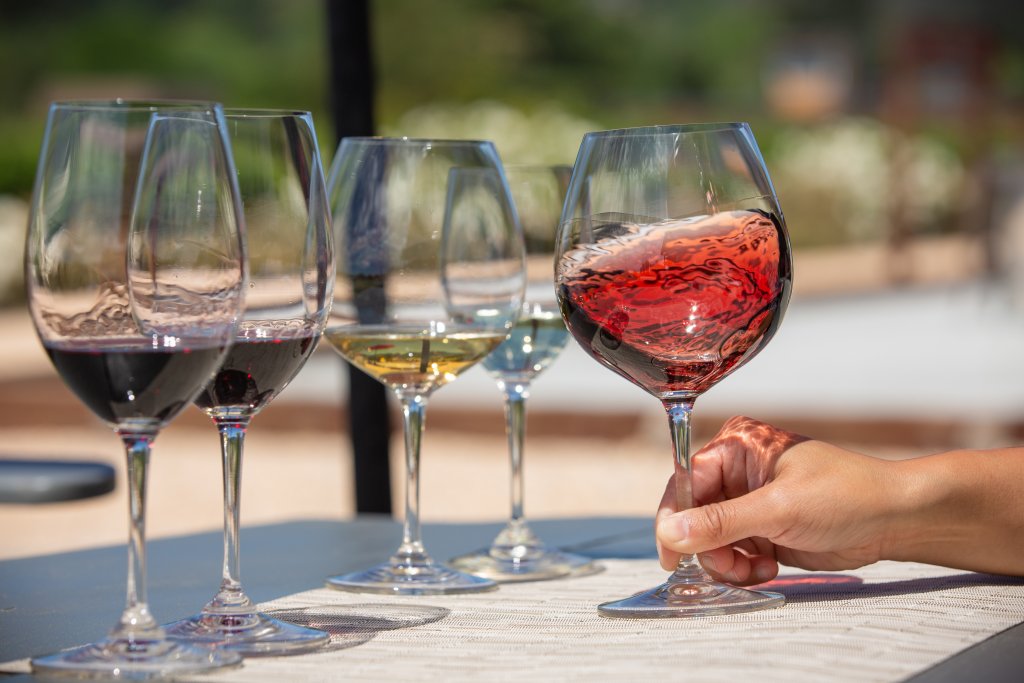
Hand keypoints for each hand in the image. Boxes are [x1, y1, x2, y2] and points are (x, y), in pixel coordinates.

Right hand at [655, 416, 895, 584]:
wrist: (894, 520)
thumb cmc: (847, 495)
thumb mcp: (779, 508)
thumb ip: (721, 522)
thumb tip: (670, 532)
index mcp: (736, 447)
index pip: (686, 482)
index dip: (675, 518)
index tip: (671, 555)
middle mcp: (737, 473)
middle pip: (693, 516)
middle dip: (709, 547)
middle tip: (731, 566)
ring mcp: (748, 503)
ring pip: (709, 541)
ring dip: (728, 563)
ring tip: (758, 568)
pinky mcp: (761, 530)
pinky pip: (731, 554)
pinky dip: (743, 568)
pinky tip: (769, 568)